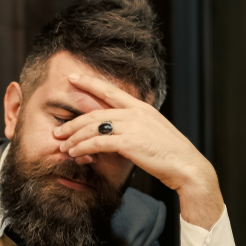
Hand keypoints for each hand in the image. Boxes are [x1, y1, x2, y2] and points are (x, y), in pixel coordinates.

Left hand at [54, 73, 224, 228]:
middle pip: (95, 112)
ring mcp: (133, 126)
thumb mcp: (154, 132)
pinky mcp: (130, 143)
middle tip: (58, 131)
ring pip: (93, 127)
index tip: (73, 79)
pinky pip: (97, 142)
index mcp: (141, 108)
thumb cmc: (172, 154)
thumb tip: (120, 132)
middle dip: (73, 122)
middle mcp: (135, 113)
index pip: (110, 91)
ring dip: (74, 137)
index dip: (90, 83)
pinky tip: (75, 153)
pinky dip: (83, 147)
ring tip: (63, 145)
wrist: (187, 167)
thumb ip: (136, 127)